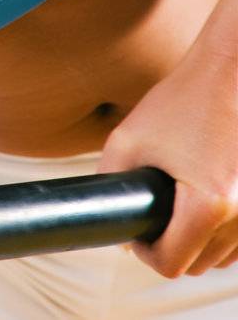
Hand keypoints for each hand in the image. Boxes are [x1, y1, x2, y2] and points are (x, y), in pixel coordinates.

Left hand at [97, 47, 237, 277]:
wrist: (233, 73)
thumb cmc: (181, 101)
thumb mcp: (129, 140)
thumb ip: (113, 185)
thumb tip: (116, 229)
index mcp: (209, 206)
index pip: (172, 265)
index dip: (145, 252)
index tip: (136, 232)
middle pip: (199, 265)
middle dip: (171, 246)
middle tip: (154, 213)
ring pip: (223, 256)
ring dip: (199, 241)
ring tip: (179, 202)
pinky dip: (222, 230)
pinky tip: (203, 202)